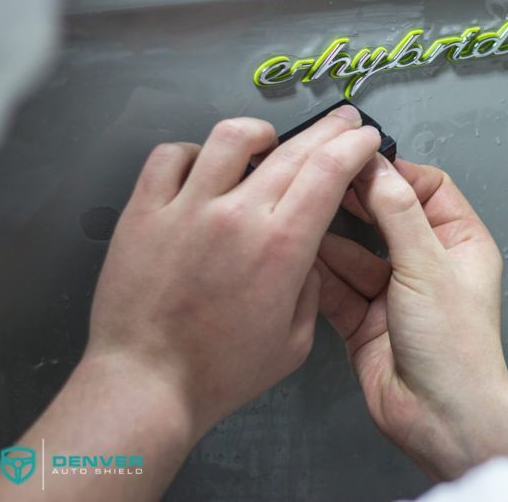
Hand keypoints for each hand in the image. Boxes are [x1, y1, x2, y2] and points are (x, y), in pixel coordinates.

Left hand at [85, 106, 381, 438]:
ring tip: (268, 140)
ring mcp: (186, 207)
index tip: (364, 137)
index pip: (330, 171)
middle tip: (342, 121)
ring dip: (260, 132)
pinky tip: (205, 167)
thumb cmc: (224, 372)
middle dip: (328, 129)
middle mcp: (238, 214)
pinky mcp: (143, 211)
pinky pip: (171, 156)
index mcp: (283, 246)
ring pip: (230, 136)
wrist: (146, 385)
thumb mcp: (295, 340)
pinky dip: (195, 152)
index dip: (354, 145)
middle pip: (293, 149)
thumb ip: (310, 286)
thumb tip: (305, 248)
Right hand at [319, 158, 507, 479]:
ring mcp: (395, 293)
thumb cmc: (457, 350)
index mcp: (459, 243)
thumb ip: (397, 213)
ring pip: (355, 253)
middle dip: (355, 202)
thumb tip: (378, 168)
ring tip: (303, 218)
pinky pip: (337, 288)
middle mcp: (428, 264)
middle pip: (386, 216)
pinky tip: (301, 259)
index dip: (393, 171)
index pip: (427, 187)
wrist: (440, 417)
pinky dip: (319, 276)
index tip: (359, 158)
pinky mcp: (366, 321)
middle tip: (322, 180)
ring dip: (330, 240)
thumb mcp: (427, 266)